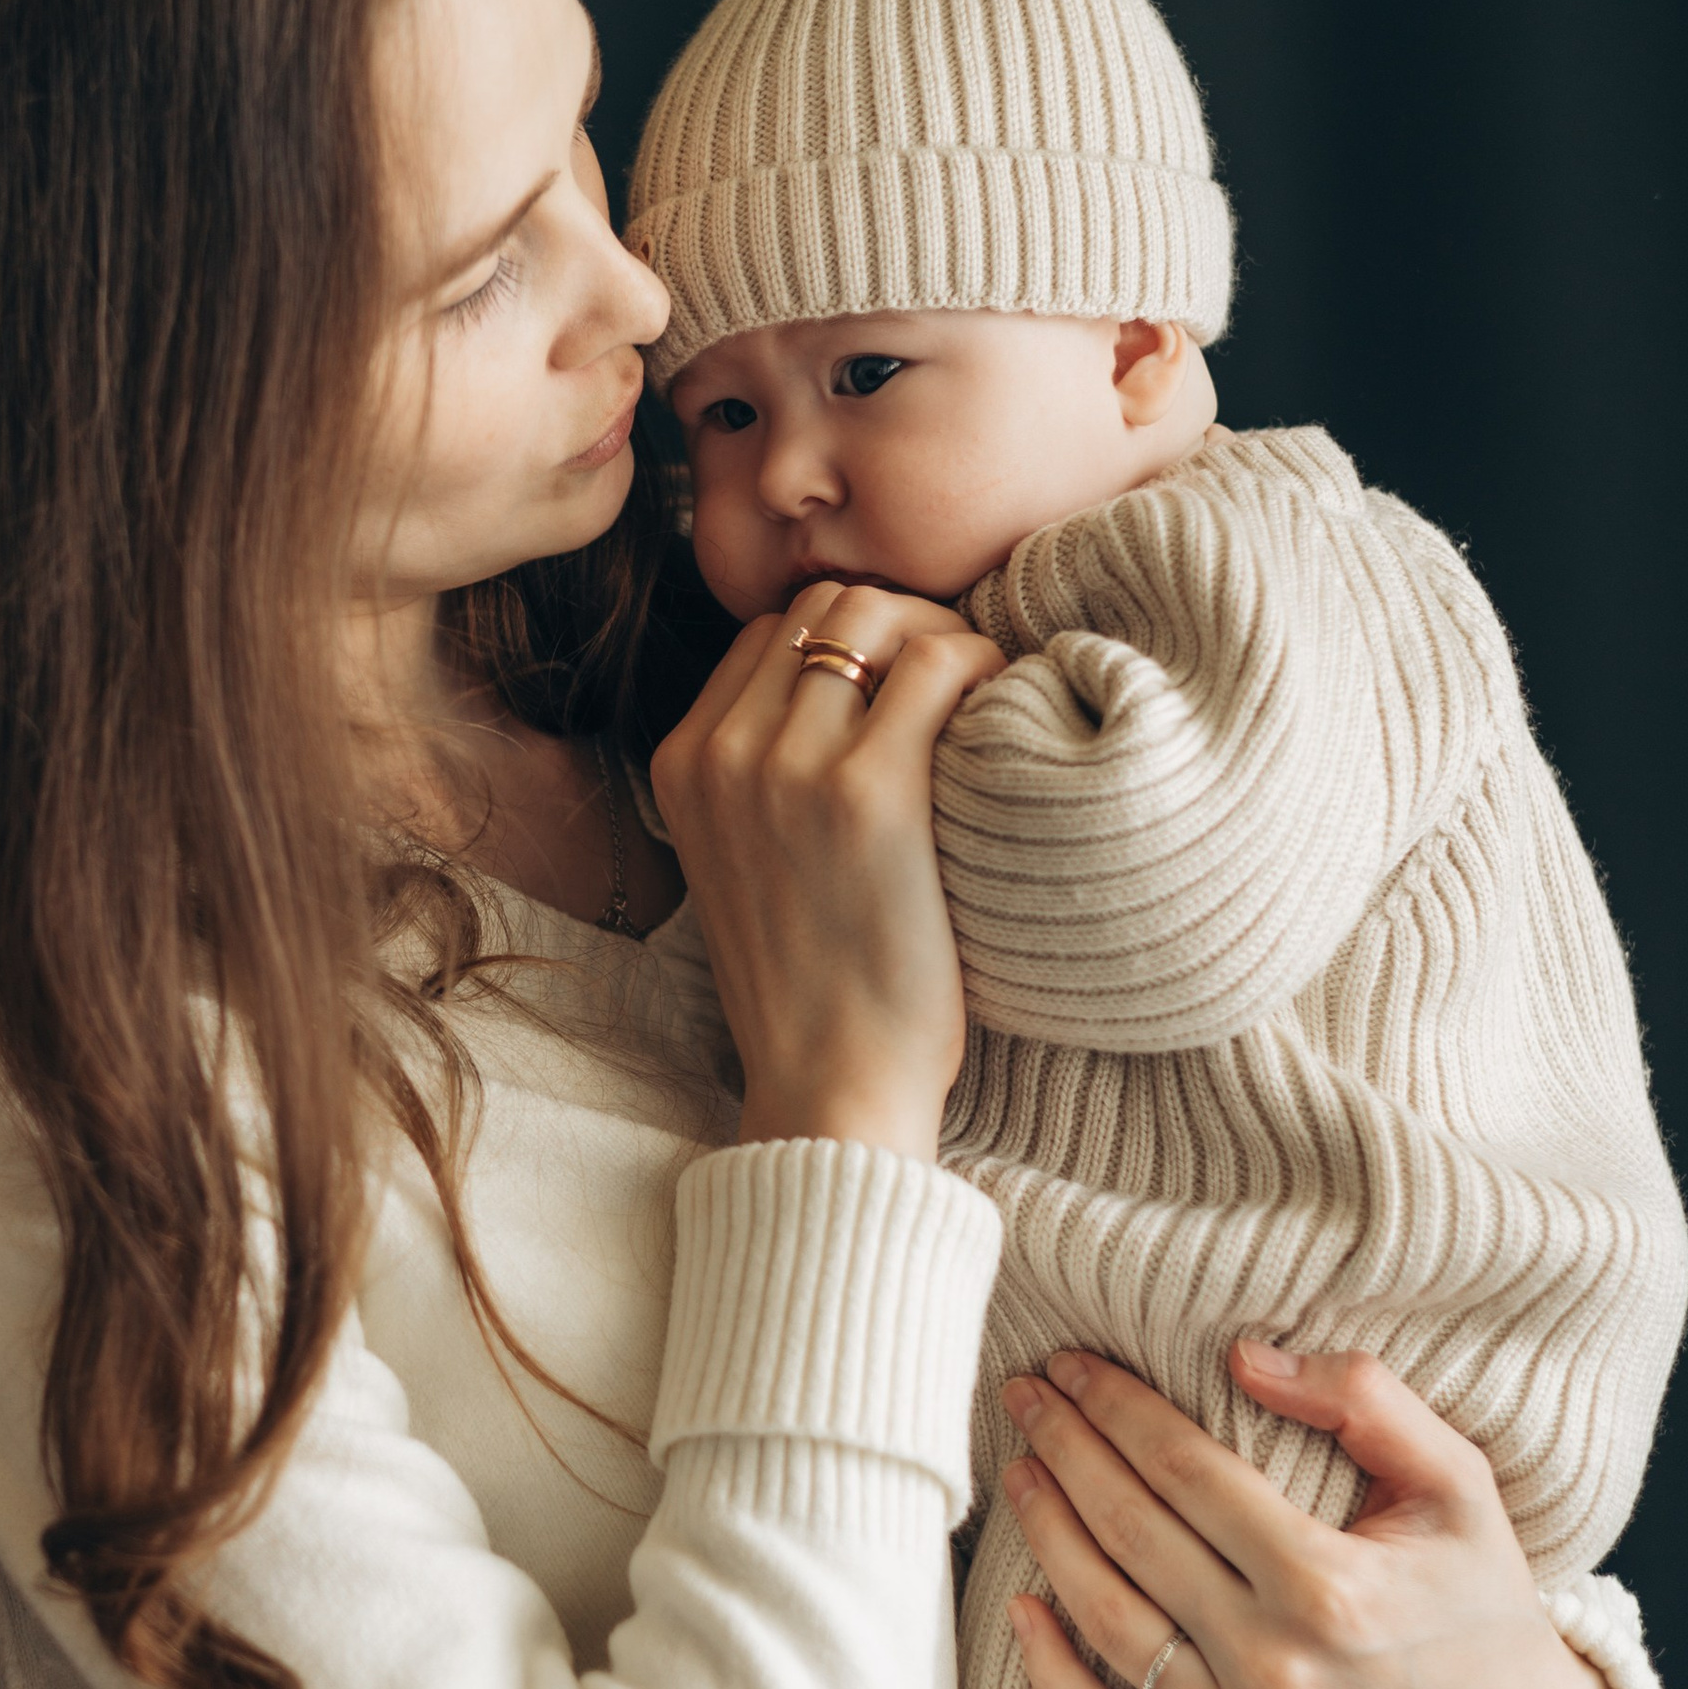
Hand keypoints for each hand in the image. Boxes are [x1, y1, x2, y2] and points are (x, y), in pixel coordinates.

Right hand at [650, 579, 1002, 1160]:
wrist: (830, 1083)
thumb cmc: (813, 982)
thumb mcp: (742, 861)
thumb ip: (759, 773)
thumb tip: (849, 688)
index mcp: (682, 763)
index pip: (772, 629)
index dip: (852, 638)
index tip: (907, 682)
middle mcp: (722, 752)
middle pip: (826, 605)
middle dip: (902, 620)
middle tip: (959, 679)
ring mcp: (787, 767)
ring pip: (880, 616)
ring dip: (945, 637)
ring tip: (984, 696)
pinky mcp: (868, 793)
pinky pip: (939, 665)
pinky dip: (984, 669)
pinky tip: (1005, 717)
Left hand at [996, 1339, 1607, 1688]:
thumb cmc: (1481, 1600)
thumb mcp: (1458, 1482)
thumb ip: (1364, 1401)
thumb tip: (1242, 1355)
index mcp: (1328, 1583)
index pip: (1182, 1470)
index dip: (1114, 1407)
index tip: (1070, 1366)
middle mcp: (1278, 1668)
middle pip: (1131, 1533)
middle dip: (1065, 1451)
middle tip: (1024, 1398)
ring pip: (1108, 1623)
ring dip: (1048, 1537)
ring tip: (1023, 1474)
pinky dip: (1052, 1675)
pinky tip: (1021, 1607)